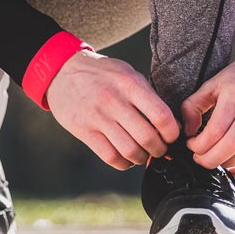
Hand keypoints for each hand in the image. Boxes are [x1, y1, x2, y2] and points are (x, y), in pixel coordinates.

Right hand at [47, 50, 179, 169]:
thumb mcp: (127, 73)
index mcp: (129, 84)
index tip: (172, 136)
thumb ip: (148, 96)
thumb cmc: (102, 74)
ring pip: (130, 151)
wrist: (62, 71)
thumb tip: (171, 125)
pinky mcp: (84, 131)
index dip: (172, 133)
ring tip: (143, 154)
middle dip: (159, 150)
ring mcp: (97, 117)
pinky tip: (126, 157)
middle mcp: (114, 101)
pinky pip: (110, 157)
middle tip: (160, 149)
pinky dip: (124, 163)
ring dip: (142, 158)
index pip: (161, 116)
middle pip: (147, 138)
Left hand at [181, 49, 234, 179]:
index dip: (199, 145)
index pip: (215, 130)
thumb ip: (194, 105)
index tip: (191, 145)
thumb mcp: (214, 82)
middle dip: (209, 159)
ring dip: (227, 164)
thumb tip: (187, 131)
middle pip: (231, 145)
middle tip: (200, 159)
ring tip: (215, 160)